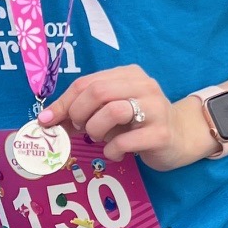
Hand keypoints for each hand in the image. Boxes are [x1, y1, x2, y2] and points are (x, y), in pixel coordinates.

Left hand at [38, 66, 208, 170]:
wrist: (181, 138)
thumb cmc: (139, 123)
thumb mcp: (110, 111)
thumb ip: (84, 111)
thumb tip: (47, 120)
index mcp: (127, 75)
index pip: (86, 82)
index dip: (62, 102)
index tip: (46, 121)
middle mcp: (143, 86)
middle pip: (98, 92)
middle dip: (79, 114)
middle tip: (81, 129)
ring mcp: (155, 108)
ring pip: (113, 111)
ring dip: (96, 130)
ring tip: (100, 140)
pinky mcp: (161, 133)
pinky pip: (125, 141)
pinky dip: (112, 150)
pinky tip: (116, 153)